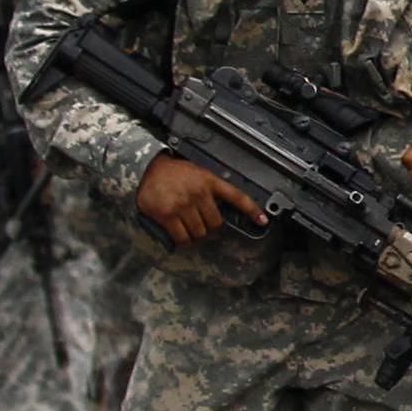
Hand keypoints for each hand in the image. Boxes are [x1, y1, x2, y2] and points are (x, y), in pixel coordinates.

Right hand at [137, 155, 261, 244]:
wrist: (148, 169)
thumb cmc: (174, 173)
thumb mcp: (198, 173)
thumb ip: (211, 189)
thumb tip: (222, 210)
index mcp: (209, 181)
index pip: (236, 196)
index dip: (252, 210)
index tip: (263, 220)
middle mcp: (199, 193)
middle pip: (216, 224)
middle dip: (210, 228)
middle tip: (201, 223)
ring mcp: (183, 205)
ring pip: (200, 233)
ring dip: (196, 235)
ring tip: (189, 228)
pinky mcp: (168, 215)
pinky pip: (183, 238)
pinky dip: (184, 241)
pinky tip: (181, 236)